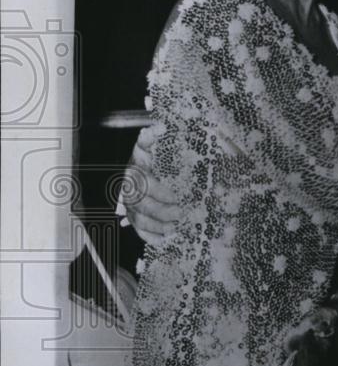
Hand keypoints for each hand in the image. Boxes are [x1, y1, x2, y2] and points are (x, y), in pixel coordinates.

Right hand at [121, 126, 180, 245]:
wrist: (144, 168)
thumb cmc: (153, 158)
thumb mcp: (152, 146)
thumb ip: (152, 137)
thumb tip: (159, 127)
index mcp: (134, 170)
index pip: (142, 183)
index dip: (158, 192)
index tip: (176, 196)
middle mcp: (129, 189)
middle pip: (140, 204)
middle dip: (162, 211)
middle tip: (181, 214)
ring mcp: (129, 205)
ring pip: (139, 219)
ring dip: (158, 226)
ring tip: (176, 227)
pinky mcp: (133, 217)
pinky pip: (138, 230)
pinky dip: (151, 237)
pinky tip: (165, 239)